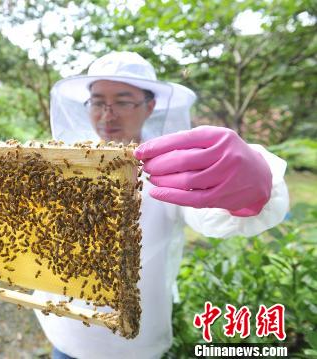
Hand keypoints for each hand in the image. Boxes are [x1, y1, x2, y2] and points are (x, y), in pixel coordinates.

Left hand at [134, 126, 272, 216]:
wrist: (260, 176)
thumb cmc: (227, 155)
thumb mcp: (214, 140)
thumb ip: (189, 142)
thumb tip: (152, 149)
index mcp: (219, 136)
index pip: (182, 140)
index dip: (157, 146)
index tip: (140, 151)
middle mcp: (225, 154)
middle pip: (182, 160)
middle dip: (158, 164)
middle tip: (145, 166)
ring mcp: (226, 176)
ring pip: (185, 180)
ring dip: (163, 180)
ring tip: (152, 178)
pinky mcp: (223, 196)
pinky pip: (192, 198)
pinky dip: (171, 196)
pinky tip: (157, 193)